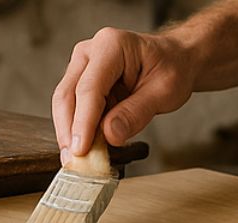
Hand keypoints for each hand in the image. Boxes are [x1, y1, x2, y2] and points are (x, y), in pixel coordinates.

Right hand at [52, 27, 194, 159]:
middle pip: (67, 95)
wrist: (173, 60)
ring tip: (77, 161)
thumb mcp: (165, 92)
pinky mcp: (80, 83)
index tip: (81, 150)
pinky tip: (84, 149)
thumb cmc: (171, 69)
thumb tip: (109, 135)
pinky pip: (72, 110)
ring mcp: (82, 67)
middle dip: (68, 131)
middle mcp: (90, 52)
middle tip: (74, 161)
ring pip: (64, 104)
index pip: (89, 88)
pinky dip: (76, 131)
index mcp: (111, 46)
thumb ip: (136, 113)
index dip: (83, 122)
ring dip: (68, 134)